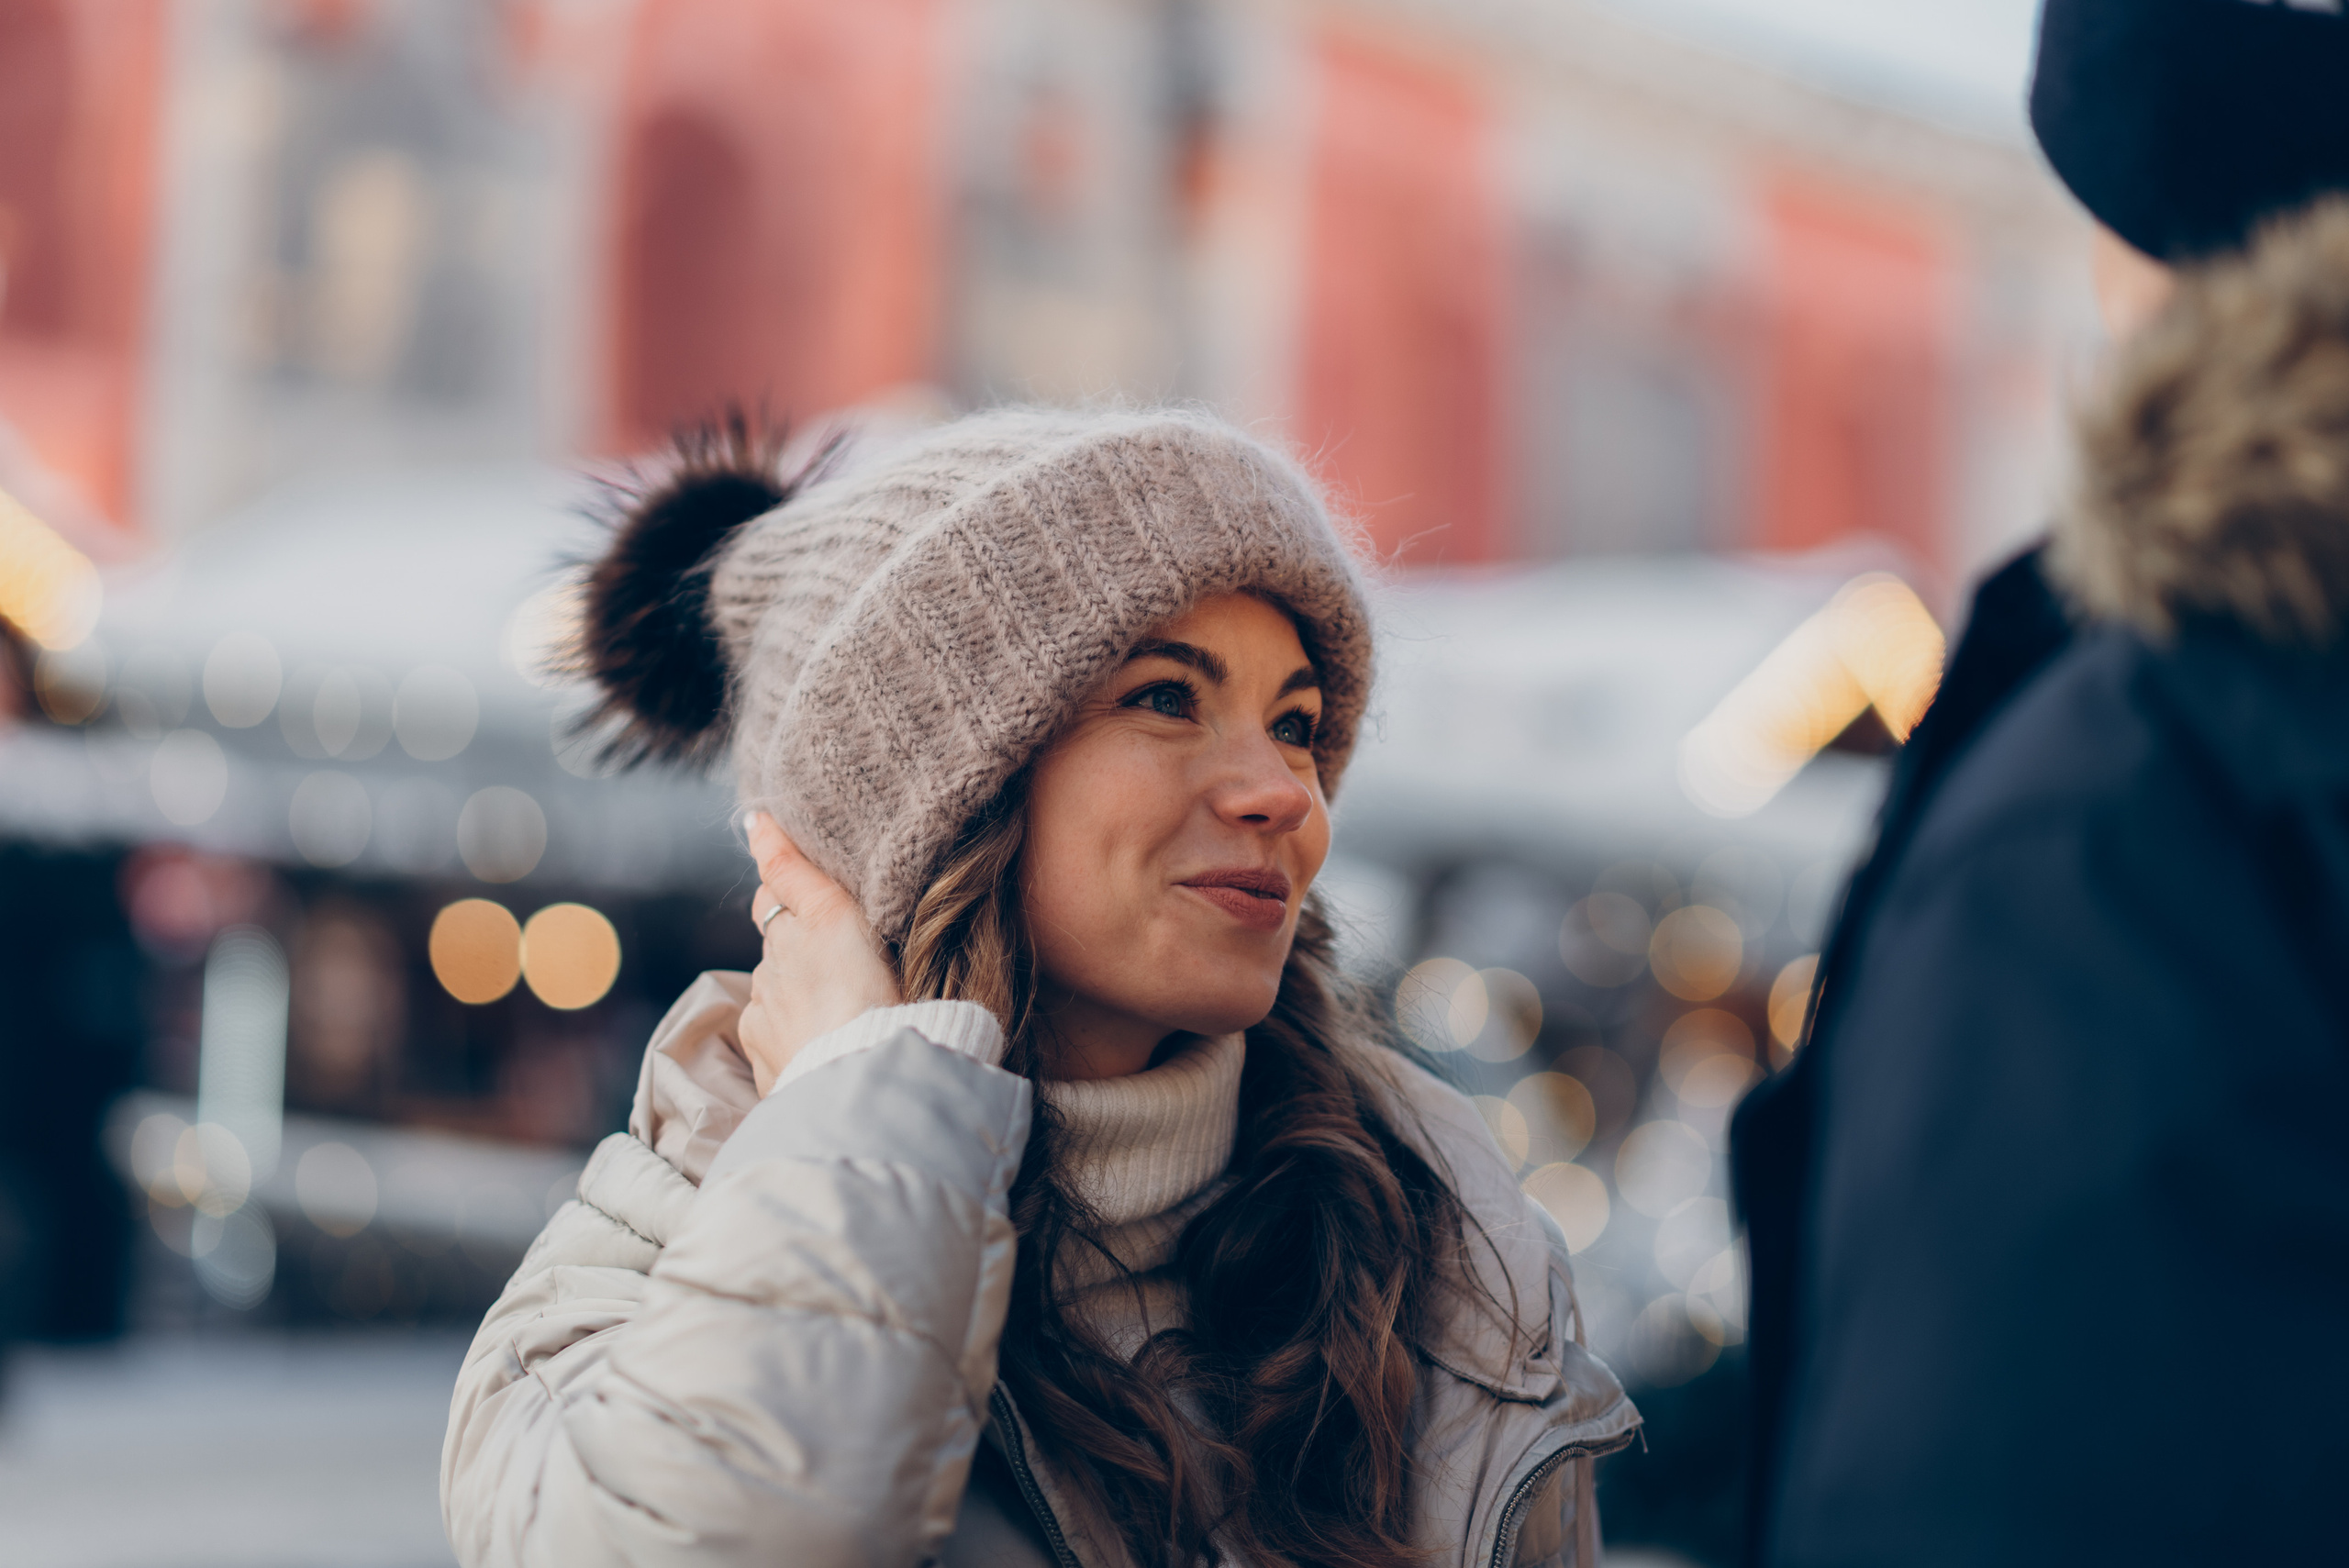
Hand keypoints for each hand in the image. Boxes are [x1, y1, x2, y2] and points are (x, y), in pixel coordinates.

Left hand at [739, 812, 901, 1095]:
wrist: (862, 1078)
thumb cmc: (864, 991)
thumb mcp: (836, 914)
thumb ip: (789, 868)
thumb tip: (752, 817)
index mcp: (789, 933)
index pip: (773, 896)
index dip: (785, 889)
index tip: (803, 891)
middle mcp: (767, 974)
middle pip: (776, 949)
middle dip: (796, 949)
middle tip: (840, 957)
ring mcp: (764, 1022)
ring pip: (775, 996)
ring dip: (797, 997)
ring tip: (842, 1008)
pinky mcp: (767, 1064)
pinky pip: (776, 1043)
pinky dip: (793, 1040)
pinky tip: (824, 1046)